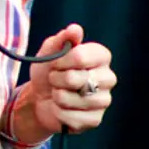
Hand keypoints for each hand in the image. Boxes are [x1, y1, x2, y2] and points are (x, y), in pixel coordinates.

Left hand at [17, 23, 116, 139]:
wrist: (39, 98)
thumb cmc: (48, 70)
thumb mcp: (49, 51)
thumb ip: (62, 39)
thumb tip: (75, 29)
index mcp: (101, 56)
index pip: (80, 56)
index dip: (61, 61)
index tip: (54, 63)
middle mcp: (108, 77)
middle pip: (76, 79)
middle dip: (57, 80)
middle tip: (54, 80)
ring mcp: (104, 100)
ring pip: (74, 100)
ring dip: (57, 97)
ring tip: (57, 93)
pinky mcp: (96, 119)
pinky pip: (74, 118)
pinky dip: (60, 113)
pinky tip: (60, 109)